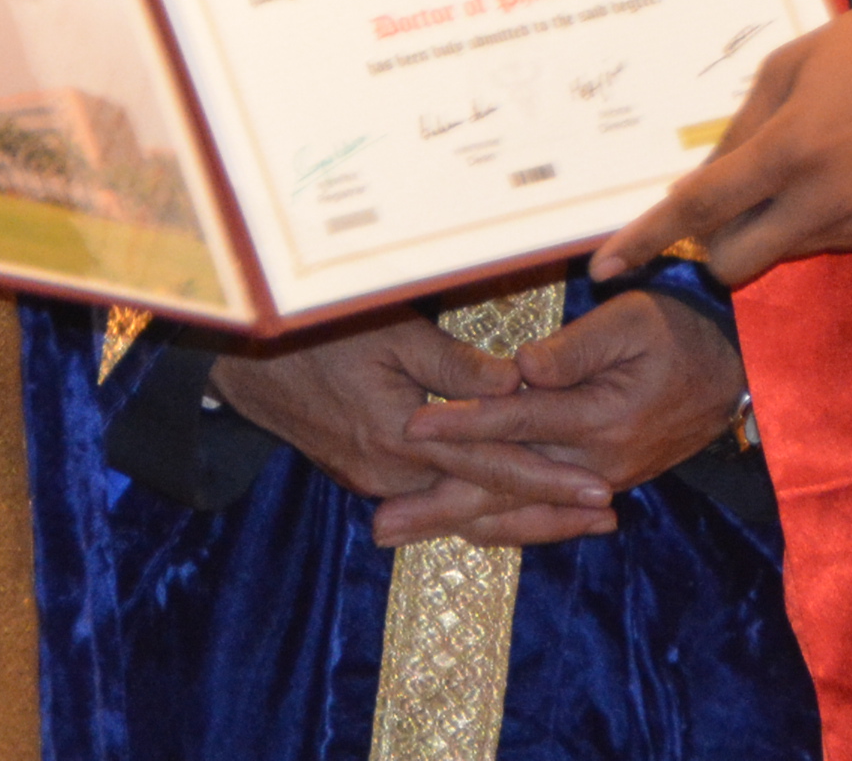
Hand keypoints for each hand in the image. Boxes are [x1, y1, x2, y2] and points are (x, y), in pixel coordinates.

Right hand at [205, 312, 610, 536]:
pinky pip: (434, 498)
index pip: (494, 468)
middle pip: (485, 504)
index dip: (551, 480)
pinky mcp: (366, 475)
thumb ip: (455, 364)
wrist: (245, 363)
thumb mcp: (392, 332)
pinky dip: (477, 503)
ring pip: (461, 506)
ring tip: (573, 520)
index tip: (600, 490)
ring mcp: (376, 481)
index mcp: (403, 440)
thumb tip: (518, 380)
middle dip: (548, 514)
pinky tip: (511, 507)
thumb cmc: (320, 333)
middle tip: (606, 518)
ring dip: (518, 514)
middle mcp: (391, 475)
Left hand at [396, 291, 745, 544]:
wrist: (731, 371)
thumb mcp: (634, 321)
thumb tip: (524, 368)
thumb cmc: (677, 332)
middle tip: (379, 522)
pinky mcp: (597, 482)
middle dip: (437, 502)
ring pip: (516, 509)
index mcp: (600, 418)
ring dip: (454, 521)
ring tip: (398, 532)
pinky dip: (495, 524)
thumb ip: (579, 347)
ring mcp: (597, 479)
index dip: (463, 425)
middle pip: (504, 486)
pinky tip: (457, 528)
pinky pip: (538, 513)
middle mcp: (594, 462)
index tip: (412, 428)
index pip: (517, 422)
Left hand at [586, 11, 851, 286]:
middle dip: (715, 244)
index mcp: (788, 151)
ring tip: (809, 162)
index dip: (646, 237)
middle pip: (734, 262)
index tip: (604, 266)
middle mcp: (821, 201)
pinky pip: (834, 241)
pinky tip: (848, 170)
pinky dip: (821, 218)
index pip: (699, 209)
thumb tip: (699, 183)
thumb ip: (738, 129)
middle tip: (727, 202)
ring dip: (774, 224)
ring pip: (785, 252)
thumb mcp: (787, 67)